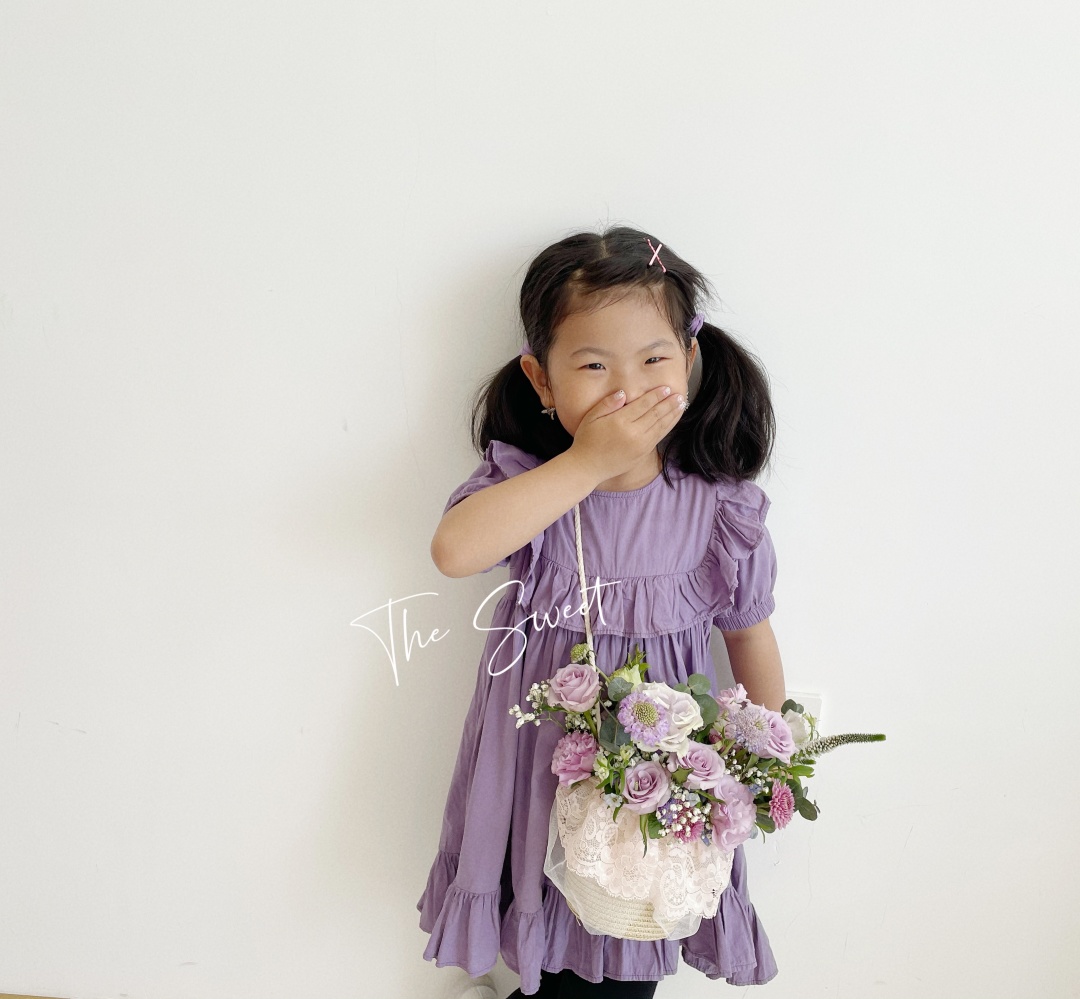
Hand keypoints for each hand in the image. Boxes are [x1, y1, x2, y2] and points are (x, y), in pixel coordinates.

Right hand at [569, 386, 686, 483]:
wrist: (588, 467)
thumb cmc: (586, 440)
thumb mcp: (591, 418)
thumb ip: (607, 404)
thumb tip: (623, 393)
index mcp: (620, 421)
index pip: (643, 404)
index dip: (656, 395)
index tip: (666, 388)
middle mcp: (633, 433)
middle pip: (656, 414)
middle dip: (669, 403)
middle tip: (680, 395)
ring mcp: (640, 444)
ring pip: (661, 425)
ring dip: (672, 414)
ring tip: (682, 404)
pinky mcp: (643, 453)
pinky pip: (659, 437)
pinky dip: (668, 427)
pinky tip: (673, 420)